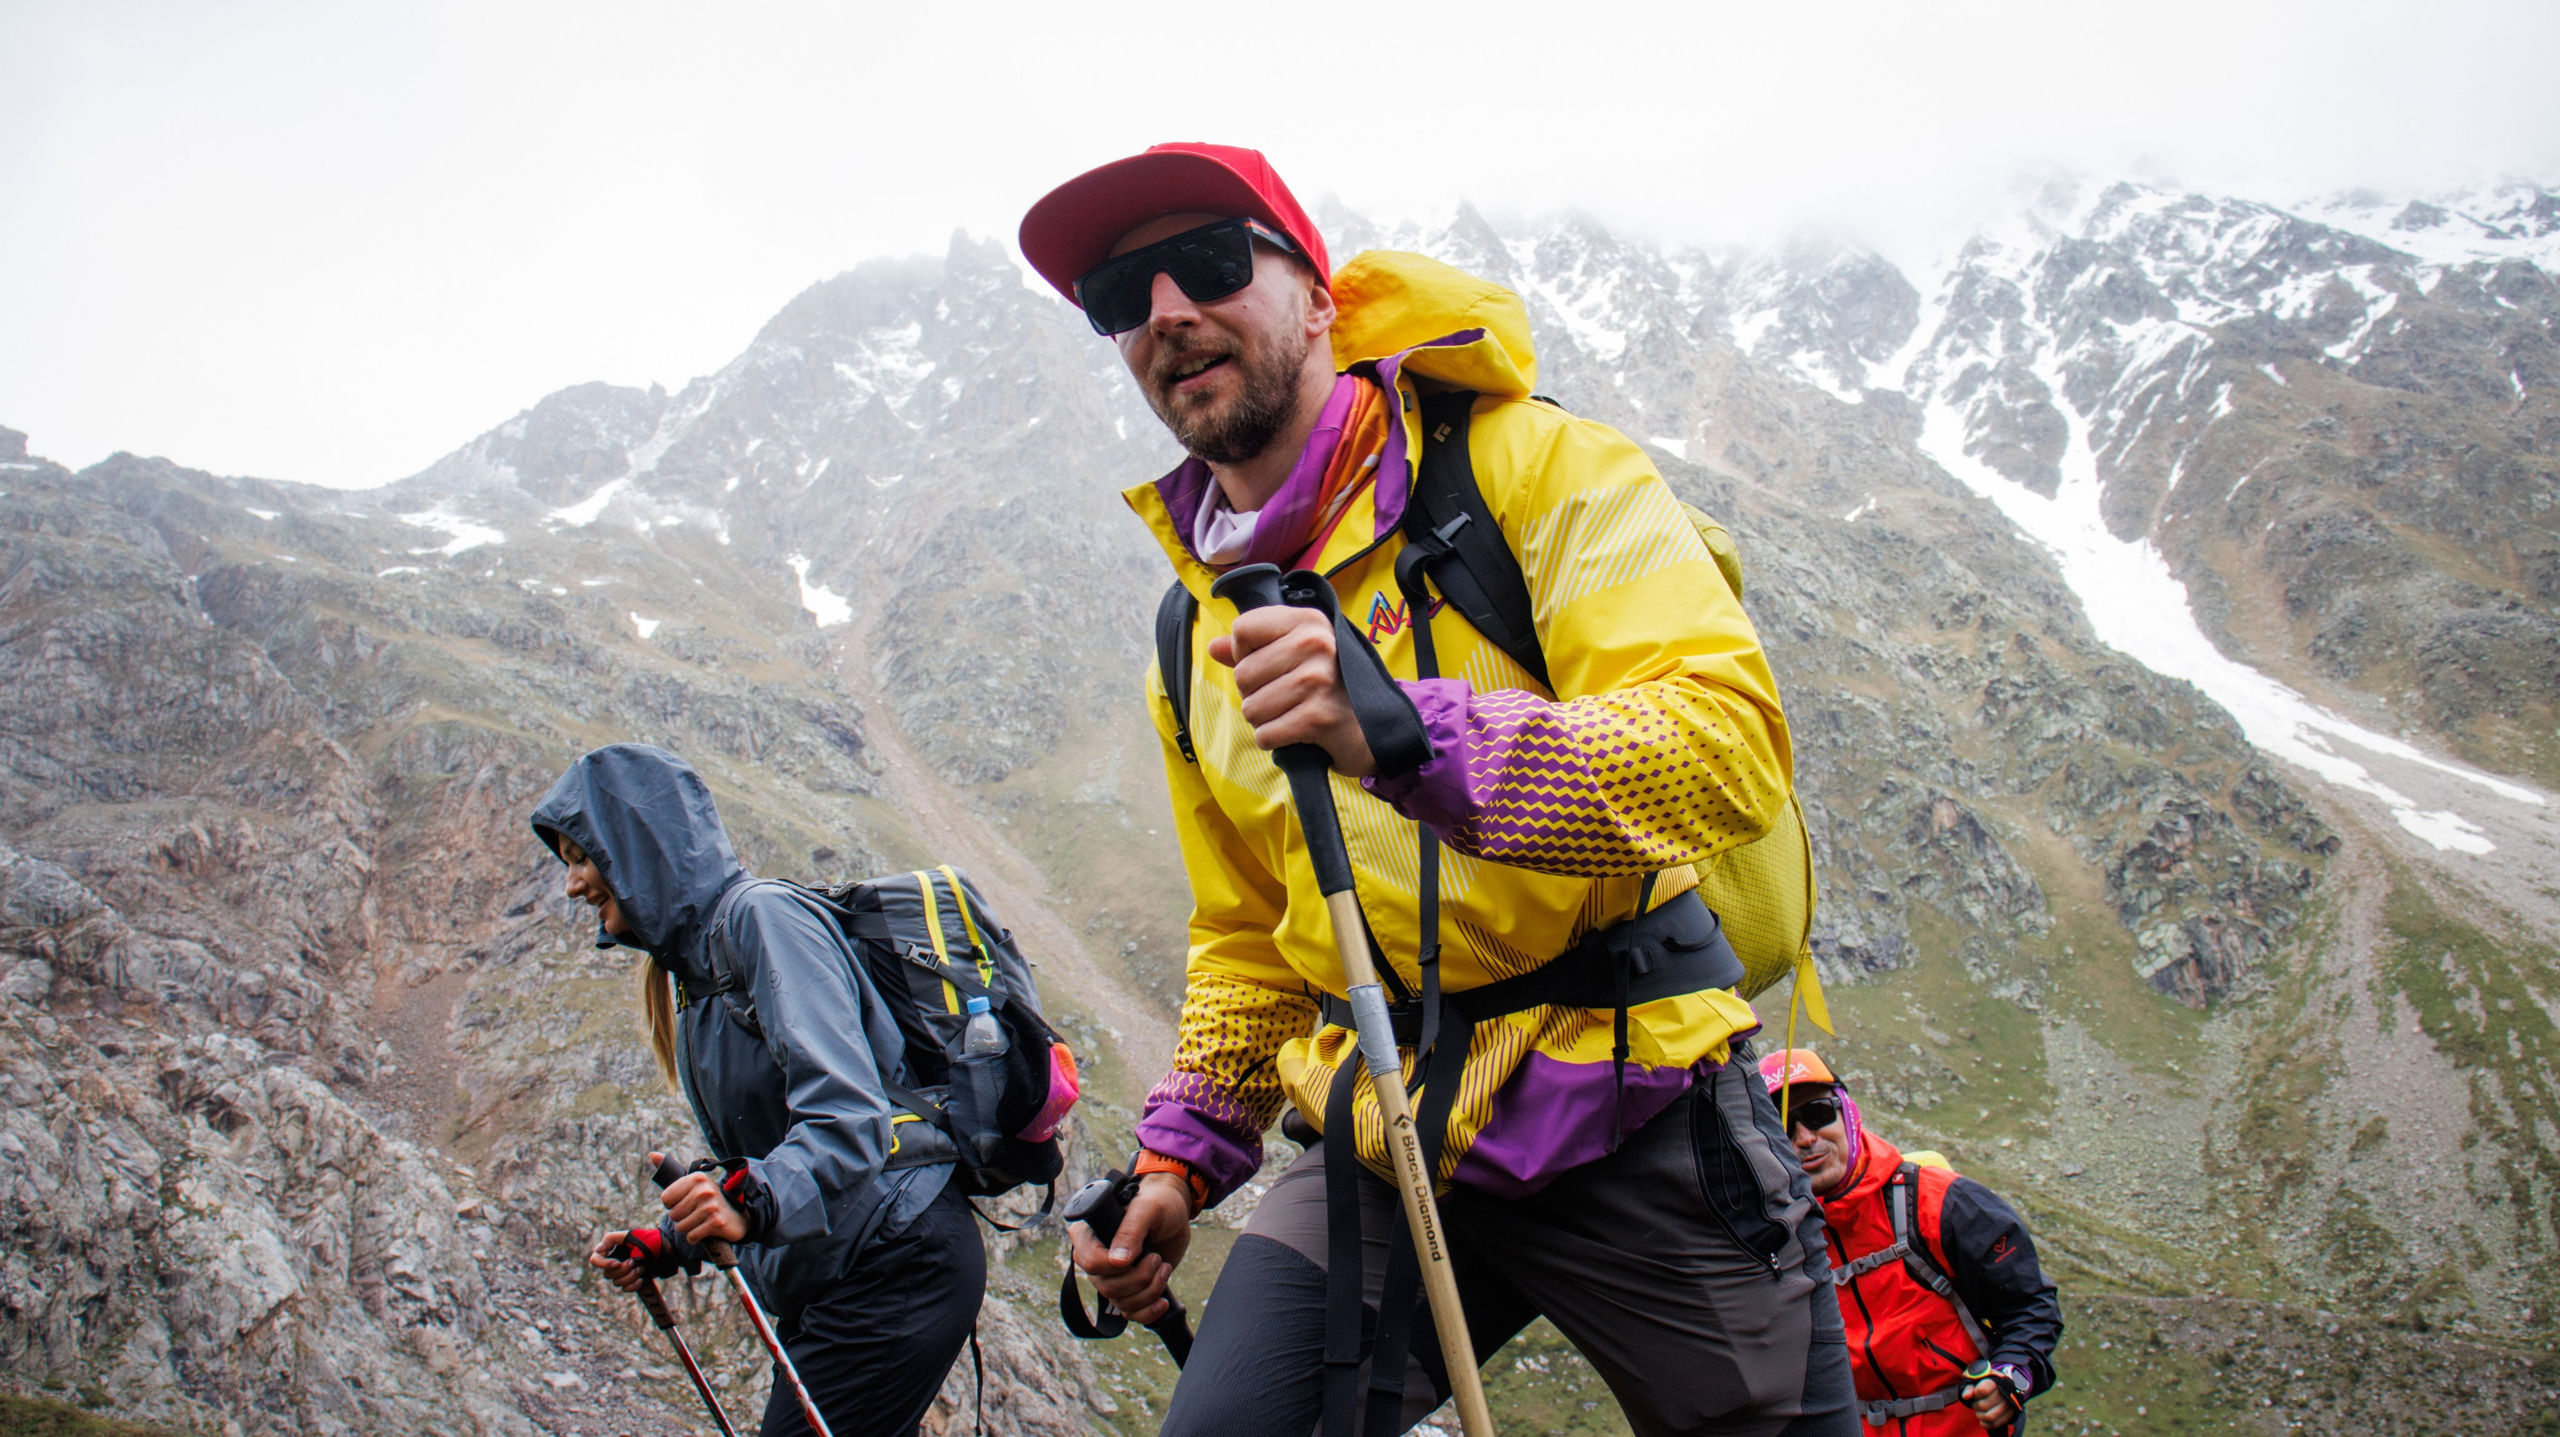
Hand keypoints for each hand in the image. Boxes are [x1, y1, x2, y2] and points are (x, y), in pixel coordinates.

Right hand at [588, 1231, 647, 1292]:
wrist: (666, 1251)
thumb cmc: (649, 1241)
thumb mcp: (630, 1235)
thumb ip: (611, 1239)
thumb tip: (597, 1250)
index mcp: (612, 1250)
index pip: (595, 1260)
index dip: (603, 1264)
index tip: (617, 1263)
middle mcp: (614, 1262)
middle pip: (607, 1274)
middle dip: (623, 1270)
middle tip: (635, 1262)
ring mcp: (623, 1273)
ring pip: (617, 1282)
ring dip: (630, 1276)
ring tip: (642, 1268)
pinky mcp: (631, 1281)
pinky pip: (625, 1289)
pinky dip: (633, 1285)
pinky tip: (641, 1279)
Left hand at [659, 1167, 748, 1245]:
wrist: (738, 1217)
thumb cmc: (709, 1201)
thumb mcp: (693, 1183)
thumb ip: (672, 1169)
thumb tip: (651, 1154)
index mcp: (696, 1178)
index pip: (665, 1199)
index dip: (673, 1204)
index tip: (687, 1202)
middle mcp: (704, 1190)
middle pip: (673, 1215)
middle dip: (682, 1218)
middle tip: (697, 1213)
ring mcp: (711, 1206)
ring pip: (681, 1227)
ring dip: (689, 1228)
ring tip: (701, 1221)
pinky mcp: (716, 1222)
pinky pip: (692, 1236)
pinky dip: (696, 1237)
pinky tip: (705, 1230)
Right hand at [1067, 1171, 1193, 1324]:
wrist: (1176, 1214)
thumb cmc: (1159, 1203)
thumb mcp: (1147, 1209)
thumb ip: (1130, 1231)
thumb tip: (1117, 1262)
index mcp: (1089, 1234)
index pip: (1089, 1261)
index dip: (1113, 1266)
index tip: (1136, 1257)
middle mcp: (1096, 1257)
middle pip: (1107, 1287)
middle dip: (1139, 1278)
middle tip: (1157, 1259)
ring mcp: (1111, 1276)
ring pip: (1120, 1302)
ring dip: (1148, 1291)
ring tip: (1164, 1268)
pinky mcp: (1128, 1289)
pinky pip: (1129, 1313)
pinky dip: (1148, 1312)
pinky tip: (1162, 1301)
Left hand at [1210, 604, 1375, 776]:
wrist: (1373, 729)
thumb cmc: (1329, 689)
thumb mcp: (1296, 657)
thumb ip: (1252, 651)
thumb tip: (1213, 647)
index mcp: (1308, 621)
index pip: (1243, 630)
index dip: (1246, 654)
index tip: (1273, 665)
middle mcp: (1315, 644)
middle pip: (1243, 673)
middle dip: (1255, 694)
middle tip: (1288, 697)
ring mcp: (1317, 680)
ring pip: (1251, 708)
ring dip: (1266, 720)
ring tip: (1294, 713)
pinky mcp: (1318, 716)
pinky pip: (1265, 734)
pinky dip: (1275, 740)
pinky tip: (1298, 732)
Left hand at [1962, 1377, 2016, 1429]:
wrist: (2000, 1385)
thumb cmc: (1985, 1381)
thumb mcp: (1975, 1378)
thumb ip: (1969, 1386)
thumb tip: (1965, 1397)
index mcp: (1997, 1381)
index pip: (1982, 1390)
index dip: (1975, 1394)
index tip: (1975, 1393)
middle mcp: (2006, 1393)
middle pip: (1984, 1406)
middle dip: (1976, 1405)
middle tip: (1976, 1403)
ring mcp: (2010, 1405)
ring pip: (1990, 1417)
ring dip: (1980, 1415)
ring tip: (1979, 1411)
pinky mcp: (2011, 1415)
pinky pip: (1995, 1424)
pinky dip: (1985, 1423)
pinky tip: (1983, 1418)